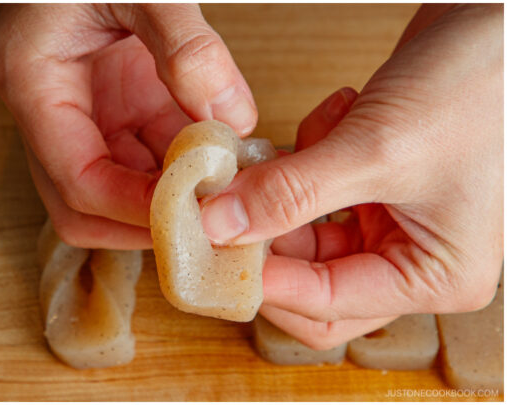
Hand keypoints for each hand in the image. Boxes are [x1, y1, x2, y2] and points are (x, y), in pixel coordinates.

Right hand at [0, 4, 257, 249]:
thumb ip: (185, 47)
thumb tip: (232, 118)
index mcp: (29, 80)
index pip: (74, 179)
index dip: (134, 209)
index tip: (198, 217)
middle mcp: (46, 105)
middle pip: (80, 203)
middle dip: (145, 223)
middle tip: (214, 227)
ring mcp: (77, 105)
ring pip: (116, 185)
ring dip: (171, 197)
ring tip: (233, 198)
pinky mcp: (109, 97)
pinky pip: (145, 150)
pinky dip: (187, 164)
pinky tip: (232, 162)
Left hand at [196, 5, 503, 348]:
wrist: (502, 23)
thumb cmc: (478, 88)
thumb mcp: (374, 149)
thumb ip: (289, 194)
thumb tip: (217, 226)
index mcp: (435, 278)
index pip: (324, 308)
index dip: (261, 281)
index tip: (208, 247)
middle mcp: (415, 261)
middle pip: (308, 284)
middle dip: (265, 241)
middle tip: (222, 205)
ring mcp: (392, 222)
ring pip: (300, 232)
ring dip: (280, 189)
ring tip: (289, 143)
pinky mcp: (371, 183)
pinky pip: (309, 189)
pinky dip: (304, 155)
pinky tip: (337, 113)